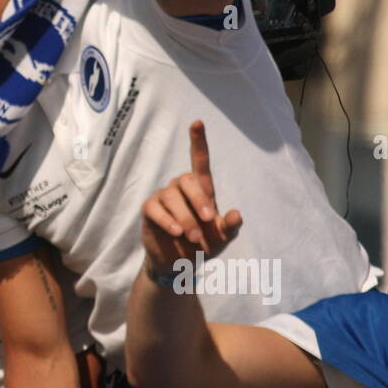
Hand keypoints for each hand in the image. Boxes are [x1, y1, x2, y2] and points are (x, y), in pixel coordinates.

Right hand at [141, 121, 242, 279]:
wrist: (180, 265)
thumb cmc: (203, 244)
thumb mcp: (222, 238)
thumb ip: (230, 227)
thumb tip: (237, 214)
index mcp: (201, 190)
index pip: (199, 161)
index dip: (198, 142)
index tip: (197, 123)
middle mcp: (181, 189)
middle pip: (187, 179)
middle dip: (199, 199)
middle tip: (208, 220)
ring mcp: (164, 198)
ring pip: (172, 196)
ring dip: (185, 217)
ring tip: (193, 237)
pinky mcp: (150, 211)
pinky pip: (155, 208)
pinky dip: (167, 220)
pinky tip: (176, 231)